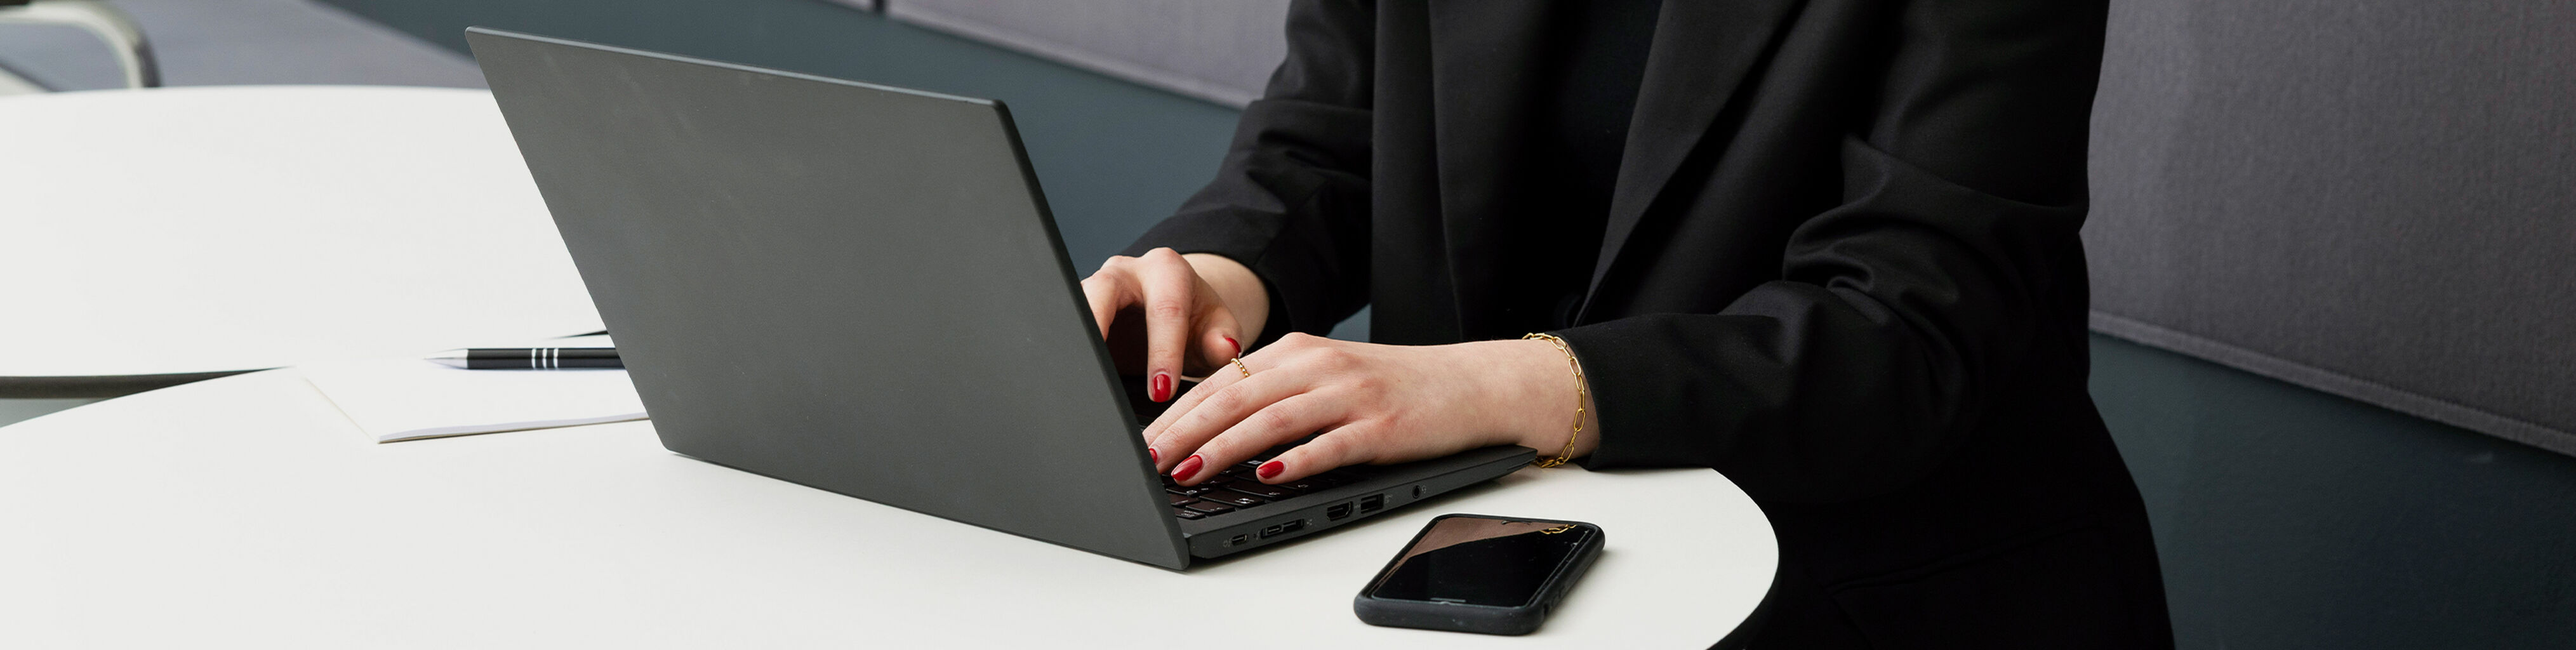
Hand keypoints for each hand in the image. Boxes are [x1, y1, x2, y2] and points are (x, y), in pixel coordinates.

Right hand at [1082, 248, 1269, 401]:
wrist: (1178, 316)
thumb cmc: (1198, 324)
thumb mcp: (1218, 330)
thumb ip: (1224, 340)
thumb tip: (1226, 348)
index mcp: (1167, 270)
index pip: (1165, 311)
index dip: (1163, 353)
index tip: (1162, 392)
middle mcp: (1124, 272)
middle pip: (1102, 292)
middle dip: (1098, 327)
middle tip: (1096, 373)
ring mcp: (1094, 288)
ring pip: (1074, 307)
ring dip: (1073, 341)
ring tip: (1076, 378)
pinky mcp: (1077, 311)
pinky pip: (1067, 327)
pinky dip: (1068, 353)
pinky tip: (1069, 380)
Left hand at [1144, 333, 1600, 484]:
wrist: (1472, 383)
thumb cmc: (1394, 386)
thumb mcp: (1327, 375)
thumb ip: (1275, 391)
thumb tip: (1211, 425)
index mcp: (1298, 351)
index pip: (1222, 381)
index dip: (1176, 412)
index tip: (1141, 440)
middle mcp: (1319, 366)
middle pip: (1236, 397)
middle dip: (1184, 431)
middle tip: (1146, 460)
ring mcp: (1351, 395)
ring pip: (1273, 420)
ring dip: (1225, 447)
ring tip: (1189, 473)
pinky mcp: (1382, 428)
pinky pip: (1331, 445)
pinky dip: (1295, 461)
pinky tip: (1267, 475)